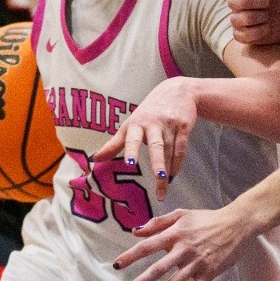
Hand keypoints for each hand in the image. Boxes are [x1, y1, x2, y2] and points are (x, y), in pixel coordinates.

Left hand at [96, 77, 198, 198]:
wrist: (177, 91)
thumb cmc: (149, 112)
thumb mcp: (130, 124)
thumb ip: (114, 143)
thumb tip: (94, 159)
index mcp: (136, 123)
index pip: (132, 138)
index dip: (131, 150)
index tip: (130, 163)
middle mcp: (153, 123)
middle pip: (156, 145)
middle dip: (158, 162)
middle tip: (158, 177)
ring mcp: (170, 124)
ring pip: (170, 150)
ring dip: (167, 170)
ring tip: (162, 189)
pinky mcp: (184, 126)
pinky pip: (181, 148)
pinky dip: (178, 163)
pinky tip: (173, 175)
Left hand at [112, 205, 255, 280]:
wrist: (236, 224)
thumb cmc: (207, 218)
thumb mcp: (182, 214)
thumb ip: (158, 222)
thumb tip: (136, 232)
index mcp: (175, 234)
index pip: (148, 246)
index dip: (131, 255)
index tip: (117, 265)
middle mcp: (183, 250)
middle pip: (159, 268)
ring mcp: (196, 264)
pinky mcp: (208, 274)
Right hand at [229, 0, 279, 47]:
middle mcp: (235, 3)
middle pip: (242, 1)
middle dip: (262, 2)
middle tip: (269, 3)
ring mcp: (236, 19)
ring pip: (244, 18)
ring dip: (262, 17)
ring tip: (268, 16)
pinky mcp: (240, 35)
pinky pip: (245, 35)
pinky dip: (261, 31)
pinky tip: (266, 27)